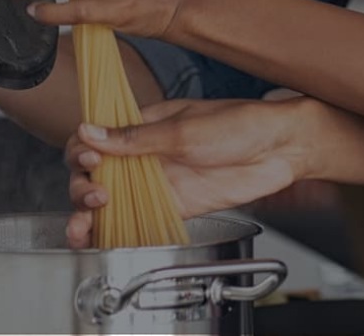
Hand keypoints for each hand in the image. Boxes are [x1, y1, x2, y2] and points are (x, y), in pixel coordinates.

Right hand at [62, 97, 317, 248]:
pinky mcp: (175, 206)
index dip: (82, 151)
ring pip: (110, 201)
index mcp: (144, 125)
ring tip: (83, 227)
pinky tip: (98, 239)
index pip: (95, 138)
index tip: (90, 161)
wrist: (281, 148)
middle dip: (82, 187)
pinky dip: (114, 231)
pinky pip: (137, 220)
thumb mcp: (184, 128)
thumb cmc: (240, 124)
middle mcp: (146, 154)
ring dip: (88, 215)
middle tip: (97, 195)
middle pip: (95, 174)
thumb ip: (136, 138)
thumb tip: (90, 133)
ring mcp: (159, 181)